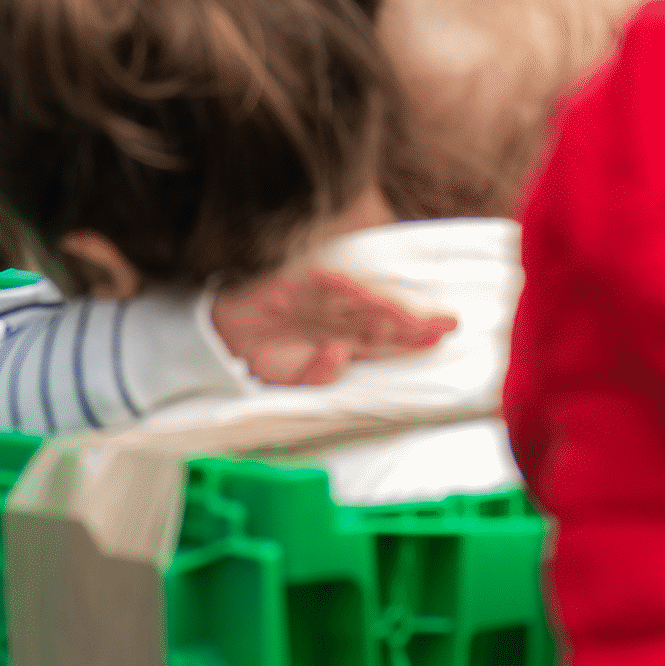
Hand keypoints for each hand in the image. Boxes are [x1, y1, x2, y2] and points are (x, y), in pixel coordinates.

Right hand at [209, 266, 456, 385]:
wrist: (216, 342)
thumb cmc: (258, 360)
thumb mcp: (293, 381)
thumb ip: (318, 373)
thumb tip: (339, 352)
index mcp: (337, 338)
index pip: (381, 337)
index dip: (411, 338)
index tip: (443, 335)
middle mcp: (330, 316)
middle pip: (379, 319)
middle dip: (413, 323)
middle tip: (448, 323)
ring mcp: (311, 299)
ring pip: (360, 304)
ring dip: (391, 311)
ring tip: (422, 319)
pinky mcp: (290, 284)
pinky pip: (324, 285)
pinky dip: (347, 290)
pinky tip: (373, 297)